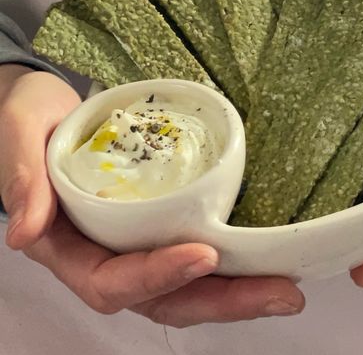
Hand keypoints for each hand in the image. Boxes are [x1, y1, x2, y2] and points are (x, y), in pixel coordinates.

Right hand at [0, 65, 303, 326]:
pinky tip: (266, 260)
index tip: (203, 254)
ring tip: (286, 287)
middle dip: (221, 300)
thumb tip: (26, 231)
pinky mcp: (156, 223)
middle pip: (163, 297)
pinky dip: (231, 264)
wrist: (47, 111)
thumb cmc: (29, 120)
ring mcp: (133, 242)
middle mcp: (104, 254)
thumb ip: (23, 178)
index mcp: (66, 246)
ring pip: (185, 286)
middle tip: (281, 293)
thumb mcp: (20, 134)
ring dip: (237, 292)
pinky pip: (193, 253)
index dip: (155, 275)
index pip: (111, 281)